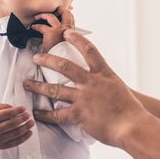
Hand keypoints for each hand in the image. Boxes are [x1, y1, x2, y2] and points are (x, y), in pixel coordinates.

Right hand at [0, 103, 34, 148]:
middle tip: (28, 115)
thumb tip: (15, 108)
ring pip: (15, 133)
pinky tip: (30, 132)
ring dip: (26, 127)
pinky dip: (24, 137)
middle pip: (13, 124)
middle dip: (23, 118)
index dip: (17, 110)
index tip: (24, 108)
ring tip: (31, 122)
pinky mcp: (2, 146)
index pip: (7, 113)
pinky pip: (15, 142)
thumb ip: (3, 106)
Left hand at [23, 30, 148, 146]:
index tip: (67, 33)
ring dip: (38, 86)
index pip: (89, 50)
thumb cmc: (130, 109)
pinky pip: (57, 114)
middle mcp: (91, 83)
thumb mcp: (118, 88)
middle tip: (36, 58)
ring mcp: (83, 98)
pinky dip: (45, 114)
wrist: (132, 126)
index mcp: (103, 74)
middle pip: (64, 66)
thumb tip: (100, 82)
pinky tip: (36, 113)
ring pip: (55, 90)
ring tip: (27, 84)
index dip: (77, 39)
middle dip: (47, 60)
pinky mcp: (79, 115)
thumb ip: (106, 82)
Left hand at [31, 6, 74, 52]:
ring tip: (38, 16)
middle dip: (58, 9)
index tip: (61, 10)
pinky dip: (36, 26)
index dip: (67, 12)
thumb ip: (68, 40)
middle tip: (51, 9)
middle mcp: (68, 29)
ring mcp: (60, 30)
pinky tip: (34, 27)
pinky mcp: (51, 34)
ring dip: (44, 15)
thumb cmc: (67, 55)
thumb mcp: (70, 46)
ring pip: (51, 16)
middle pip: (65, 12)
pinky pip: (42, 26)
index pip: (71, 17)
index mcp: (73, 31)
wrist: (65, 60)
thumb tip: (64, 41)